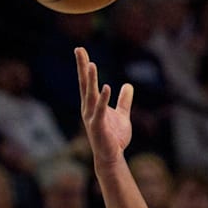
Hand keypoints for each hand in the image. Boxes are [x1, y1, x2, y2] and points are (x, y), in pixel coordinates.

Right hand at [75, 47, 133, 166]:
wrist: (112, 157)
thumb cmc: (115, 137)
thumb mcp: (122, 115)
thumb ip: (124, 101)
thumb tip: (128, 85)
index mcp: (93, 105)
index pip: (87, 82)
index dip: (84, 66)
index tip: (81, 50)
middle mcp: (88, 108)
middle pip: (85, 84)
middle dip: (82, 67)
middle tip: (79, 50)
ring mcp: (91, 117)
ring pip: (90, 95)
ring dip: (90, 80)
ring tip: (90, 64)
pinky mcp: (98, 126)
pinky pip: (101, 110)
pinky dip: (104, 99)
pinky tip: (107, 87)